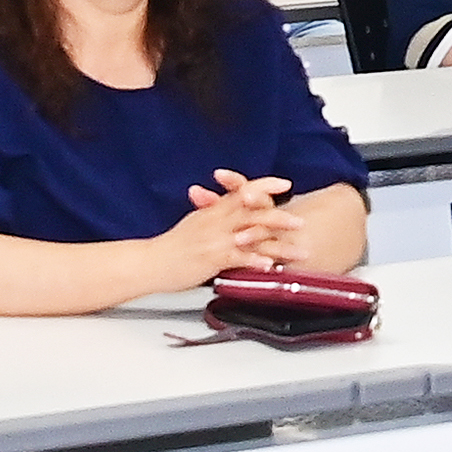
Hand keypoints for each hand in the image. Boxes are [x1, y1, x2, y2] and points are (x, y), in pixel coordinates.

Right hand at [166, 171, 297, 278]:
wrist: (151, 261)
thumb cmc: (173, 246)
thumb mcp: (196, 223)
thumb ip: (215, 214)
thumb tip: (230, 210)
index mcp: (214, 211)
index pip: (243, 191)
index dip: (265, 186)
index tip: (284, 185)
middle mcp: (217, 222)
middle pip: (254, 212)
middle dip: (280, 217)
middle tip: (300, 222)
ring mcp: (216, 239)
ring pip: (253, 236)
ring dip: (278, 245)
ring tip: (298, 251)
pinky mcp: (211, 258)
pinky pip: (238, 258)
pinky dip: (255, 261)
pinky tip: (269, 266)